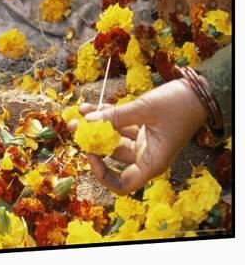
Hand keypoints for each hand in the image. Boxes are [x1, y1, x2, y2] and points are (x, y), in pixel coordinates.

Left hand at [68, 79, 208, 194]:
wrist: (199, 90)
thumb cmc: (178, 104)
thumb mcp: (145, 109)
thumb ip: (116, 117)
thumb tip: (88, 121)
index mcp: (152, 163)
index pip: (123, 184)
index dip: (103, 174)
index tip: (90, 154)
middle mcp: (146, 155)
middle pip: (113, 156)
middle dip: (92, 140)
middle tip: (75, 126)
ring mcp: (143, 140)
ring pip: (113, 137)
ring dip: (96, 125)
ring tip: (78, 112)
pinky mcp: (142, 125)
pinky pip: (119, 124)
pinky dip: (106, 116)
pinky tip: (90, 106)